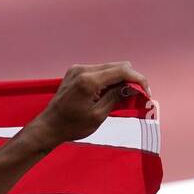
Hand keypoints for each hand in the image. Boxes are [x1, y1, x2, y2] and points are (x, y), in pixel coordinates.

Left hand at [26, 62, 150, 149]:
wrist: (48, 127)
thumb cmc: (71, 126)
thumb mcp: (98, 115)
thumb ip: (117, 97)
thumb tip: (133, 87)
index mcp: (88, 81)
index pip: (122, 70)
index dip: (138, 79)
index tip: (146, 91)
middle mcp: (82, 70)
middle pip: (117, 66)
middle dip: (130, 79)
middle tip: (136, 95)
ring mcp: (77, 70)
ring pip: (109, 67)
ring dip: (119, 79)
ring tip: (121, 96)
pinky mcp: (74, 72)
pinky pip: (99, 71)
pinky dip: (107, 79)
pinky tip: (108, 93)